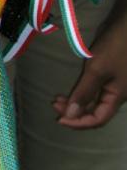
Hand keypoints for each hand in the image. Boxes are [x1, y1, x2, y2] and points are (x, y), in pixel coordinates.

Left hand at [53, 0, 126, 128]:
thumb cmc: (115, 47)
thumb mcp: (97, 69)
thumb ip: (84, 92)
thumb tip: (71, 116)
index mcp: (116, 97)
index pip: (97, 120)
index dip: (78, 123)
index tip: (58, 118)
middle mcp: (116, 94)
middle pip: (94, 112)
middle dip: (74, 112)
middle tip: (54, 104)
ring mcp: (114, 84)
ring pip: (93, 101)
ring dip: (75, 102)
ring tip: (57, 98)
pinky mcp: (109, 73)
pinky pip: (94, 90)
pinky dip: (80, 91)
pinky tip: (70, 89)